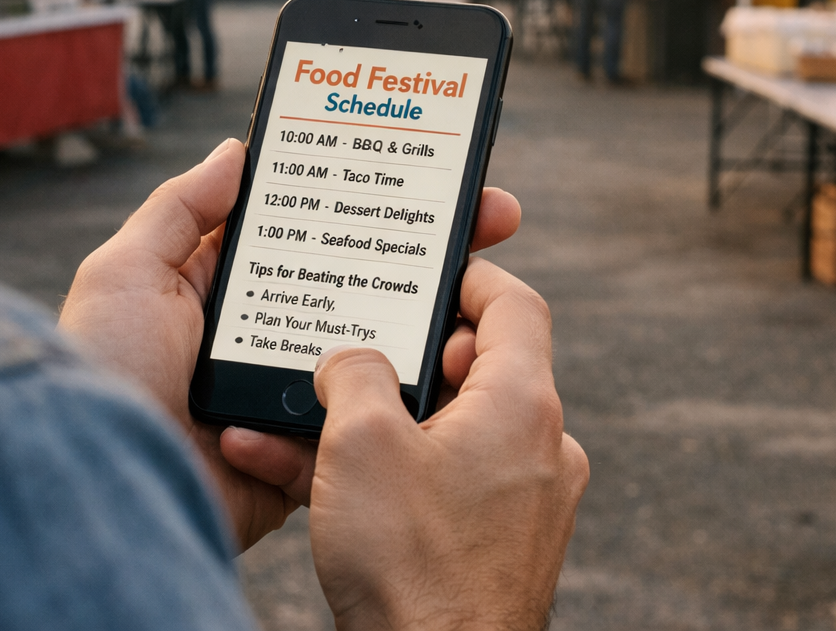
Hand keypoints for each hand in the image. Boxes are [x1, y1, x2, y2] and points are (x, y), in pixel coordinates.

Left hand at [59, 139, 529, 553]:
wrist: (107, 482)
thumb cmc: (103, 370)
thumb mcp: (126, 272)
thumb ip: (179, 209)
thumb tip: (235, 151)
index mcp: (223, 291)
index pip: (311, 234)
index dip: (367, 204)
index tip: (429, 174)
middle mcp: (261, 338)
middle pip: (360, 285)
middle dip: (428, 254)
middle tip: (493, 218)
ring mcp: (287, 395)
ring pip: (376, 352)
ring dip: (432, 325)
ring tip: (483, 290)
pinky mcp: (304, 452)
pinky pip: (364, 422)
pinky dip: (402, 395)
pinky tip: (450, 356)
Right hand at [304, 264, 588, 630]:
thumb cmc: (413, 566)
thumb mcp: (362, 442)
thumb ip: (354, 373)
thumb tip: (350, 360)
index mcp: (522, 405)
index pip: (514, 305)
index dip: (468, 275)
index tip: (425, 268)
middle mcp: (536, 449)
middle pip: (472, 368)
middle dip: (398, 358)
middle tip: (349, 351)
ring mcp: (519, 502)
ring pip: (441, 432)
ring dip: (371, 423)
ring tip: (299, 419)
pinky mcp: (491, 545)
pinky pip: (435, 484)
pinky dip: (381, 475)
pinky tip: (305, 479)